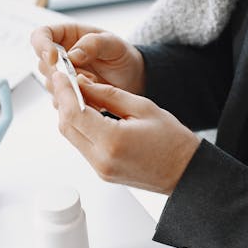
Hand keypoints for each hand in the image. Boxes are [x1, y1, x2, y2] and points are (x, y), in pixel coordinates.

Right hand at [31, 24, 145, 94]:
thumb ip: (93, 44)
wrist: (131, 78)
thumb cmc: (122, 56)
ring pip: (52, 85)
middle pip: (43, 64)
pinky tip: (93, 97)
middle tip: (86, 77)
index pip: (40, 36)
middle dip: (62, 74)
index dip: (42, 46)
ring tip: (95, 85)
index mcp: (67, 35)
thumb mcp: (114, 45)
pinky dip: (76, 101)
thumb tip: (71, 55)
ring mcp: (62, 76)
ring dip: (72, 88)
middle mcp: (59, 56)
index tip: (54, 58)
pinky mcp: (67, 94)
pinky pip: (62, 101)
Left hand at [51, 72, 200, 194]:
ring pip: (71, 136)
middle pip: (66, 126)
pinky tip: (87, 112)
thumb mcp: (142, 107)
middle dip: (63, 101)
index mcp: (113, 141)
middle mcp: (102, 159)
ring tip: (77, 94)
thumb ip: (108, 94)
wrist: (186, 172)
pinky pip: (82, 146)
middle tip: (66, 81)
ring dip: (70, 114)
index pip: (73, 113)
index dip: (63, 91)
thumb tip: (81, 83)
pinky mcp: (102, 172)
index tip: (60, 75)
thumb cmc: (173, 140)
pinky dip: (80, 127)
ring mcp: (100, 169)